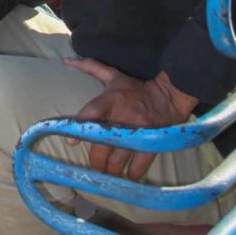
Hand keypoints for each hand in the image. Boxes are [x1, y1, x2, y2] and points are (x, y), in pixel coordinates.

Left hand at [66, 58, 198, 179]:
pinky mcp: (151, 143)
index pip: (91, 112)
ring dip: (111, 169)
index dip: (80, 127)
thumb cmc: (135, 88)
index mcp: (111, 100)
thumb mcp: (114, 75)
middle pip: (102, 145)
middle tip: (95, 164)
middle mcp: (122, 117)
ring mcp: (137, 133)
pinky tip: (128, 174)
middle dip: (96, 159)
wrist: (168, 97)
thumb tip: (67, 60)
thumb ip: (91, 68)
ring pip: (118, 160)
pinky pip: (139, 166)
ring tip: (108, 171)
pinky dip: (132, 173)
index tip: (71, 142)